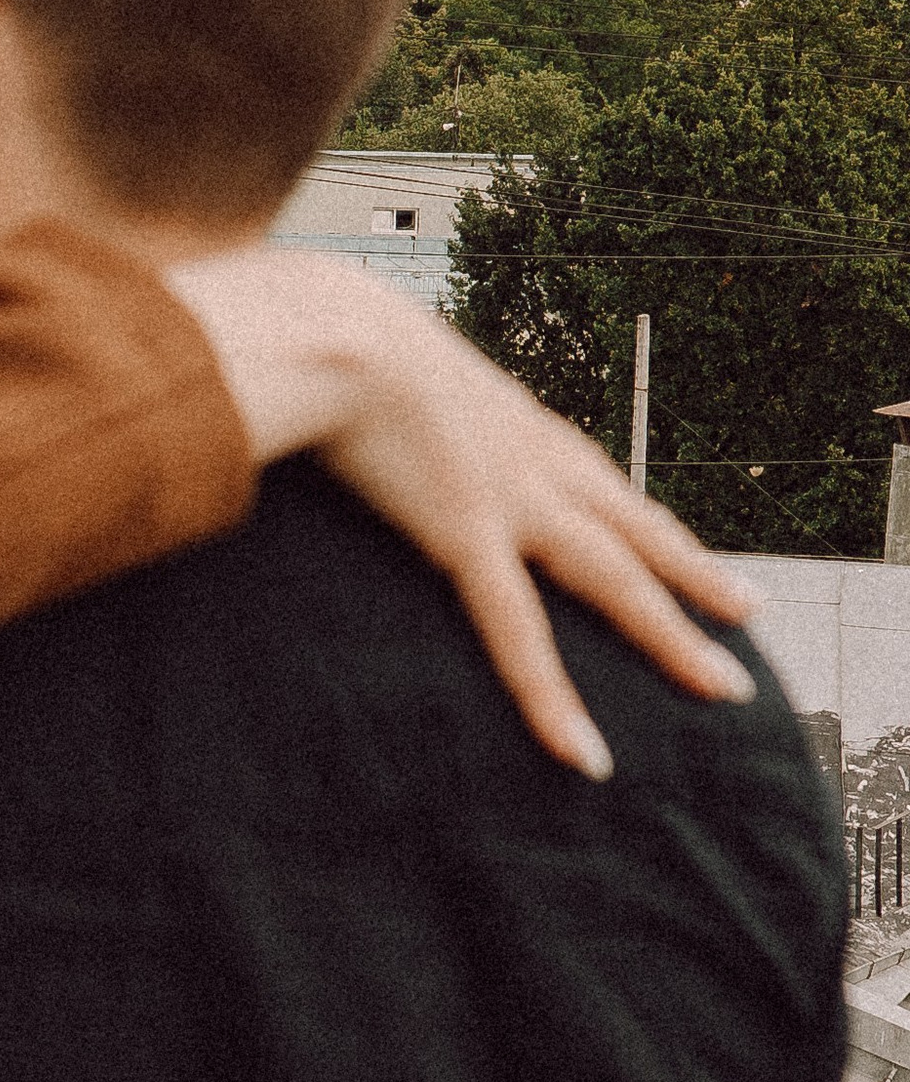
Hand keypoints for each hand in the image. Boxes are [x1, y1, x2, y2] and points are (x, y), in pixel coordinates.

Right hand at [169, 251, 753, 778]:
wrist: (331, 330)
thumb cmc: (340, 341)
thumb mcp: (395, 371)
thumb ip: (407, 410)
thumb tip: (377, 424)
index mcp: (517, 424)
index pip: (603, 484)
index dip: (649, 523)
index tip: (689, 552)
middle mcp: (535, 461)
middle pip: (637, 530)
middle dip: (698, 577)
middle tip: (750, 615)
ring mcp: (512, 499)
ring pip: (616, 577)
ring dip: (673, 633)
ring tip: (725, 684)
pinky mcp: (467, 534)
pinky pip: (520, 632)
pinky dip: (552, 696)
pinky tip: (584, 751)